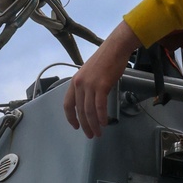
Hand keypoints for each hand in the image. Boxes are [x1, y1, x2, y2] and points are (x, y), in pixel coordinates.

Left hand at [63, 21, 138, 138]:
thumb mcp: (90, 73)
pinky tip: (104, 123)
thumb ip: (88, 86)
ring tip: (98, 133)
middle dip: (85, 125)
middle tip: (90, 135)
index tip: (76, 126)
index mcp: (75, 81)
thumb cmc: (105, 59)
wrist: (115, 48)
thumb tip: (92, 99)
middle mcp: (79, 84)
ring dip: (93, 124)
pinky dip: (101, 117)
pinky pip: (99, 106)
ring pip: (89, 111)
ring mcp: (90, 85)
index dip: (70, 117)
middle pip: (79, 110)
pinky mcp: (101, 86)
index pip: (68, 104)